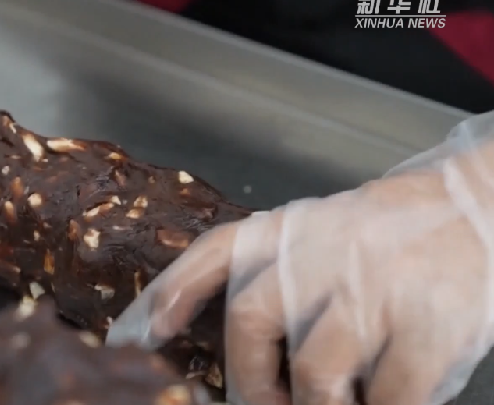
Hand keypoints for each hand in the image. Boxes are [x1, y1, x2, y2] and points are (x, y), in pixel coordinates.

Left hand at [107, 120, 493, 404]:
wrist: (472, 208)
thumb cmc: (381, 237)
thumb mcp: (311, 237)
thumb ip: (264, 278)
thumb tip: (210, 341)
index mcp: (284, 230)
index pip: (209, 256)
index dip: (165, 296)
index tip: (132, 341)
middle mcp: (316, 254)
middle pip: (249, 328)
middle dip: (252, 388)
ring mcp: (367, 290)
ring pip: (313, 378)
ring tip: (333, 402)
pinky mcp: (422, 327)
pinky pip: (384, 400)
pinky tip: (383, 397)